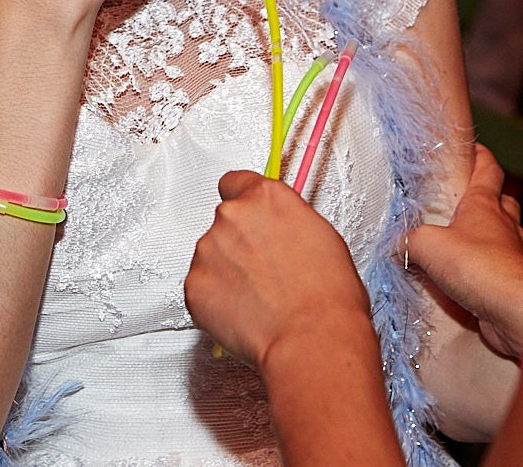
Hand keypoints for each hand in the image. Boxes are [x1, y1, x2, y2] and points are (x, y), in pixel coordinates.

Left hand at [185, 170, 374, 370]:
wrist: (312, 339)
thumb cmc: (328, 297)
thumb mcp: (320, 236)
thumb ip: (286, 221)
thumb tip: (277, 229)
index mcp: (265, 197)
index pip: (235, 182)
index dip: (243, 203)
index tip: (248, 218)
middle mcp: (232, 215)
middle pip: (224, 223)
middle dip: (238, 244)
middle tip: (264, 274)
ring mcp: (208, 249)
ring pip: (211, 257)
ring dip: (226, 273)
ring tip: (259, 300)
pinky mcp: (194, 285)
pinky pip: (201, 289)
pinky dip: (216, 302)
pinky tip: (244, 314)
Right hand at [404, 145, 522, 360]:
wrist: (512, 309)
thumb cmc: (474, 266)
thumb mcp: (427, 246)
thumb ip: (409, 241)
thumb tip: (397, 246)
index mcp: (484, 206)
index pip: (488, 170)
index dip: (481, 157)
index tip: (474, 148)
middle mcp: (505, 226)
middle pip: (504, 202)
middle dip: (492, 197)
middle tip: (471, 201)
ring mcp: (516, 255)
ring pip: (509, 235)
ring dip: (495, 235)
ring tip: (471, 242)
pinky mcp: (517, 283)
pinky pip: (507, 269)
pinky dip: (495, 269)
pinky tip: (478, 279)